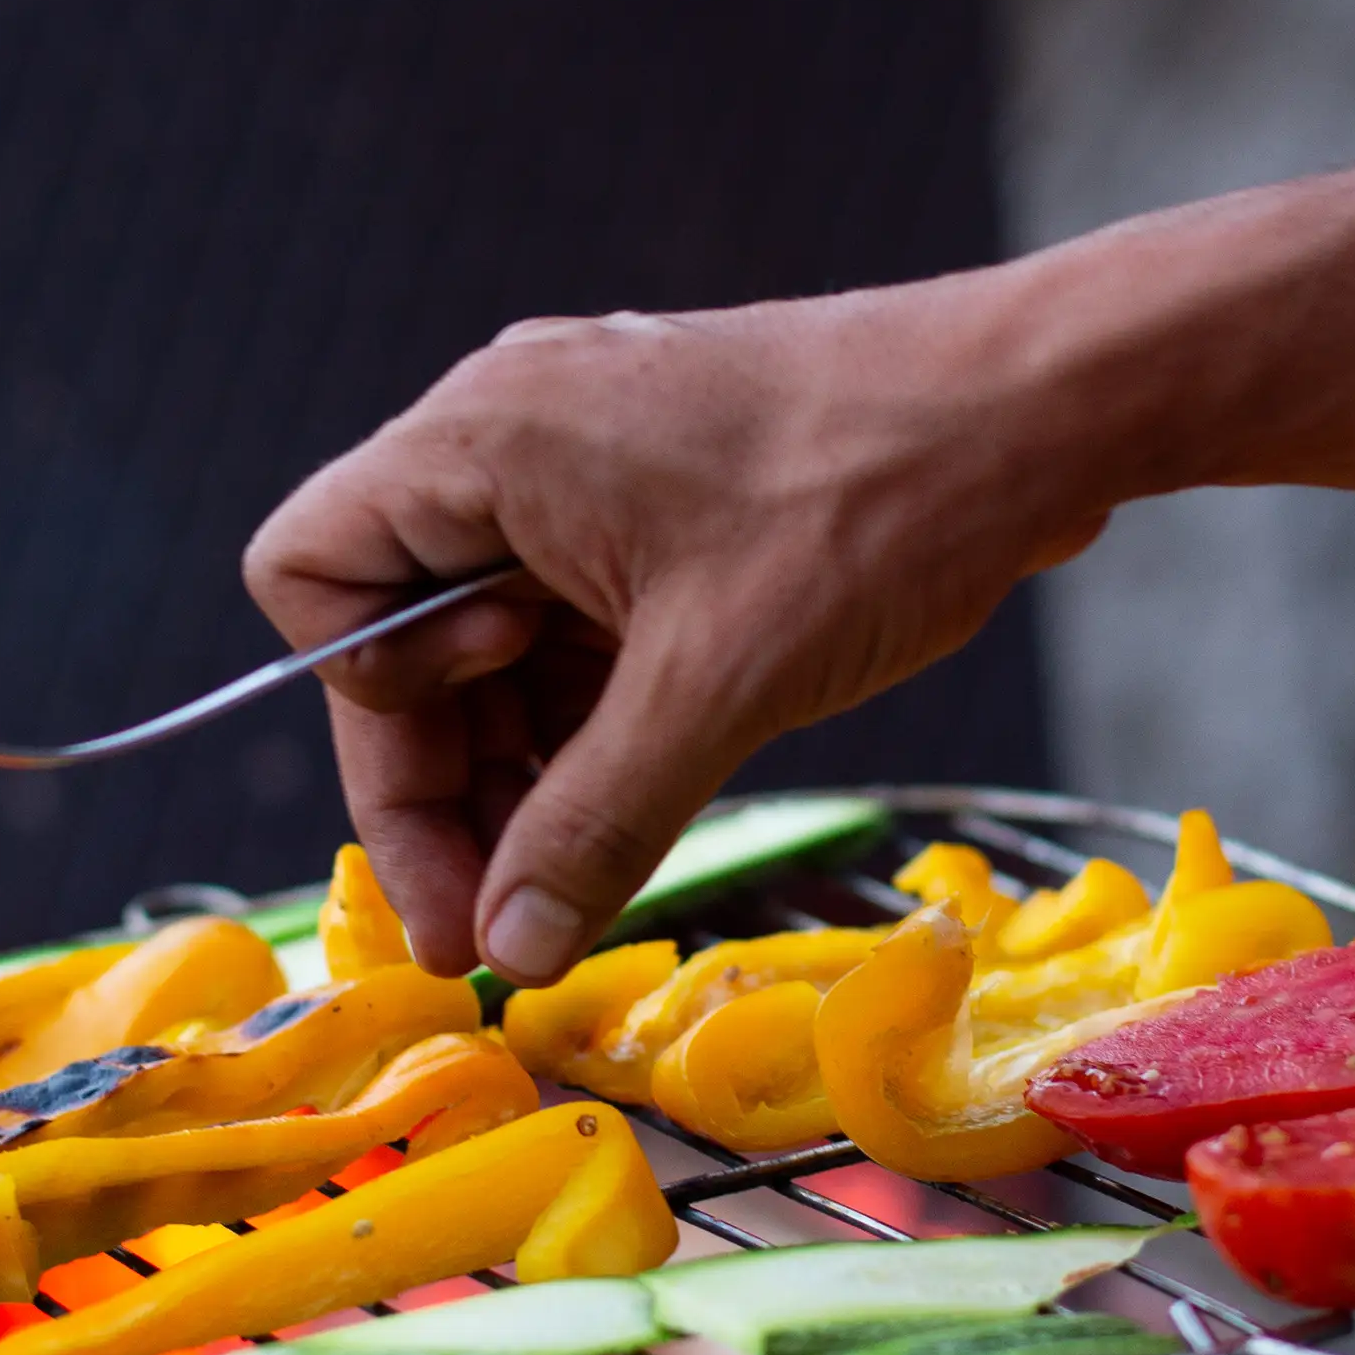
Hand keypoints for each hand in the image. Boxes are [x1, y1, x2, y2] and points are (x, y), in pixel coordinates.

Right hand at [244, 279, 1131, 980]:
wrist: (1043, 404)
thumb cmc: (881, 498)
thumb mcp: (718, 688)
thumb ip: (594, 823)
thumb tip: (512, 949)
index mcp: (484, 442)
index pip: (311, 579)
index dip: (366, 727)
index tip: (452, 845)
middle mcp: (510, 437)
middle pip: (395, 629)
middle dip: (446, 779)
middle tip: (504, 924)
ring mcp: (584, 463)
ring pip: (489, 642)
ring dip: (522, 764)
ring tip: (581, 874)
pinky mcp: (654, 497)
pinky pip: (571, 625)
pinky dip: (589, 720)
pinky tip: (634, 804)